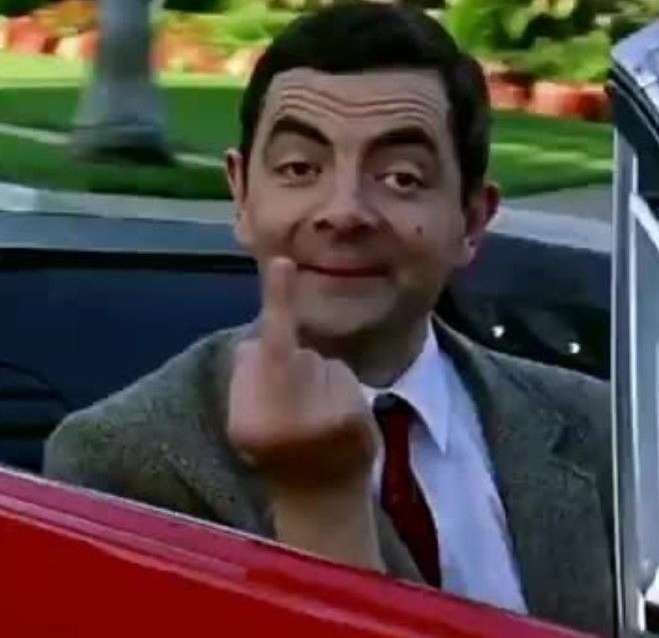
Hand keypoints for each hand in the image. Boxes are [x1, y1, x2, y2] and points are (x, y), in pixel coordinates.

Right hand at [227, 257, 382, 569]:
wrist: (318, 504)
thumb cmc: (276, 452)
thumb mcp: (244, 421)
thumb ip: (249, 374)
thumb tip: (265, 337)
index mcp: (245, 419)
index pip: (262, 350)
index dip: (277, 300)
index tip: (284, 262)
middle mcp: (283, 415)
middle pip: (293, 351)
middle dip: (296, 367)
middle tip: (297, 413)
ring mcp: (323, 418)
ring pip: (323, 364)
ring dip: (321, 382)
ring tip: (318, 421)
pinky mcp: (354, 420)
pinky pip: (345, 380)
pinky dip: (343, 395)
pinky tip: (340, 426)